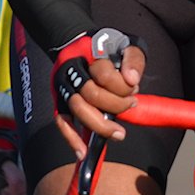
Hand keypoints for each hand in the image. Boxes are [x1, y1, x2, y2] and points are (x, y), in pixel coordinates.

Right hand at [50, 29, 145, 156]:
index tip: (135, 87)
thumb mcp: (127, 45)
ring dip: (99, 124)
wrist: (79, 42)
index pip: (104, 75)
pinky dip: (71, 138)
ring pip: (77, 109)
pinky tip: (83, 152)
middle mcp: (72, 70)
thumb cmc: (108, 48)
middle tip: (131, 105)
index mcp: (88, 55)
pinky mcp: (59, 100)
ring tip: (118, 133)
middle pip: (90, 94)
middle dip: (115, 105)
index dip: (122, 86)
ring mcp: (63, 86)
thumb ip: (133, 60)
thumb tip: (132, 79)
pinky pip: (61, 121)